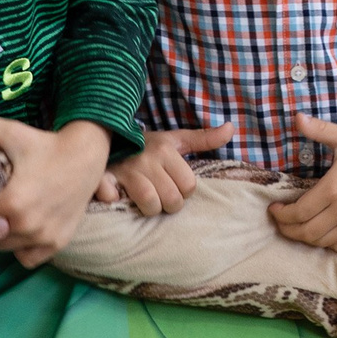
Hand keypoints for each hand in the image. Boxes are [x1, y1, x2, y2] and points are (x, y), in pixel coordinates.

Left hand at [0, 115, 109, 264]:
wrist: (86, 155)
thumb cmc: (46, 145)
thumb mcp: (14, 132)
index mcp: (12, 203)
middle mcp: (28, 225)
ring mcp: (44, 236)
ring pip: (7, 247)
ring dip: (3, 235)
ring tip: (6, 216)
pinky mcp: (58, 242)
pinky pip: (29, 257)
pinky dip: (24, 248)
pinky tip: (23, 230)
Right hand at [97, 124, 235, 214]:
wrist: (107, 137)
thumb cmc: (146, 146)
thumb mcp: (175, 140)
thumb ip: (203, 138)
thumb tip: (231, 128)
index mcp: (165, 150)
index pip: (189, 186)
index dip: (183, 190)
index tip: (173, 184)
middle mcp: (147, 159)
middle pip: (172, 200)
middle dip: (169, 204)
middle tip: (161, 196)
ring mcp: (125, 169)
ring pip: (150, 204)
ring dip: (149, 209)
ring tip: (146, 202)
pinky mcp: (104, 177)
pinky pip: (111, 196)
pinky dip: (113, 199)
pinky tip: (117, 197)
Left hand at [270, 117, 336, 253]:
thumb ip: (318, 129)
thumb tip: (297, 116)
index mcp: (333, 188)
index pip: (298, 212)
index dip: (281, 215)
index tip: (274, 209)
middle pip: (307, 232)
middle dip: (288, 229)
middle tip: (281, 222)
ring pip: (323, 242)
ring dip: (306, 238)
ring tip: (298, 228)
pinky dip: (332, 246)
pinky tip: (326, 235)